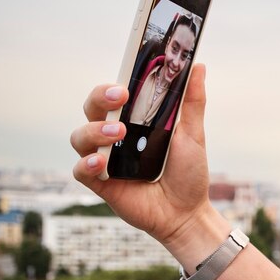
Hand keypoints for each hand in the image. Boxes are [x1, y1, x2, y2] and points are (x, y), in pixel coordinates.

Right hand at [70, 64, 215, 247]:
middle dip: (100, 98)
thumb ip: (193, 102)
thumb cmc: (189, 173)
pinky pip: (80, 169)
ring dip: (95, 131)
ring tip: (120, 135)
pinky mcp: (100, 183)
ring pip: (80, 136)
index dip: (112, 85)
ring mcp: (105, 159)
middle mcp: (114, 137)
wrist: (187, 213)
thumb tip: (199, 66)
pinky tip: (102, 163)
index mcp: (134, 121)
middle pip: (92, 108)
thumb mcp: (194, 135)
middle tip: (119, 98)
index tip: (126, 82)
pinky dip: (87, 163)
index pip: (113, 95)